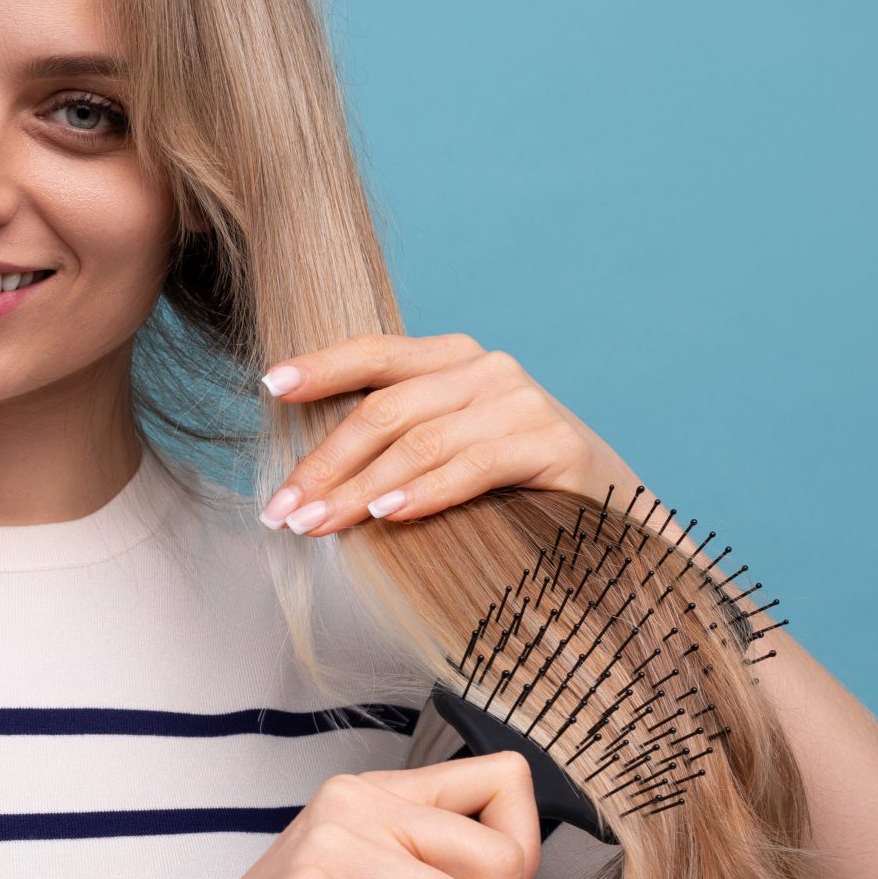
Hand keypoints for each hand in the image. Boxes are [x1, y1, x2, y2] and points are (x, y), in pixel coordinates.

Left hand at [253, 332, 643, 536]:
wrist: (609, 514)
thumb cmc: (507, 484)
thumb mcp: (444, 449)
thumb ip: (393, 441)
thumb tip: (305, 475)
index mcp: (450, 358)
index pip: (374, 353)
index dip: (320, 366)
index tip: (269, 386)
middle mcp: (485, 369)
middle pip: (385, 410)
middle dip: (325, 464)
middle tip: (283, 508)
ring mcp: (521, 402)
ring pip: (420, 441)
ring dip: (360, 490)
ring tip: (318, 524)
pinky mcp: (552, 443)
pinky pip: (472, 466)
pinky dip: (424, 492)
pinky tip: (388, 517)